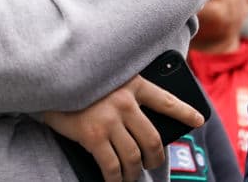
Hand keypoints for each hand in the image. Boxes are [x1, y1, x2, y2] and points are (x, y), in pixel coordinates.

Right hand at [43, 75, 203, 181]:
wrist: (48, 79)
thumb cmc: (78, 79)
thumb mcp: (107, 76)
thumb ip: (125, 90)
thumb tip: (141, 119)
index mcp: (132, 83)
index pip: (166, 100)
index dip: (185, 112)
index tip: (198, 120)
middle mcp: (125, 101)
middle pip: (153, 139)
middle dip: (156, 158)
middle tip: (153, 164)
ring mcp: (109, 119)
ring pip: (134, 157)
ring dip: (135, 173)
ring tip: (133, 177)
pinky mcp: (93, 135)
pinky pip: (112, 166)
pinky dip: (116, 179)